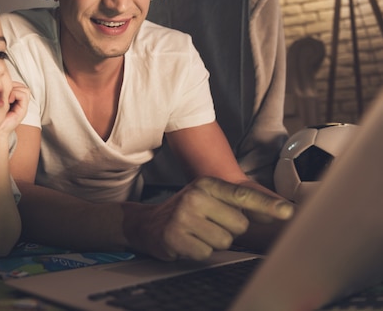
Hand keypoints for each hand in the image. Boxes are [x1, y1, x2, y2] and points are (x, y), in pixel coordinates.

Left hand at [0, 81, 29, 139]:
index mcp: (12, 99)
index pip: (16, 84)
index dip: (9, 83)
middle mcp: (18, 102)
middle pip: (21, 85)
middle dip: (12, 85)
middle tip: (2, 92)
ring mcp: (21, 106)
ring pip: (24, 89)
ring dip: (14, 89)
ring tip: (6, 97)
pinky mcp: (23, 110)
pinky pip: (24, 94)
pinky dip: (16, 94)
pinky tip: (8, 100)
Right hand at [124, 177, 293, 260]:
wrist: (148, 223)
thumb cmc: (187, 211)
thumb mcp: (211, 198)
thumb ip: (242, 205)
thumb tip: (281, 211)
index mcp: (206, 184)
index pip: (242, 195)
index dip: (267, 205)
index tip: (288, 212)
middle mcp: (194, 196)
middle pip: (239, 224)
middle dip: (229, 229)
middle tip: (209, 224)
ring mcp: (183, 216)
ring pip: (224, 241)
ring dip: (214, 242)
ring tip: (197, 233)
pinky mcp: (175, 237)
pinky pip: (207, 253)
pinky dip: (199, 251)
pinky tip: (187, 242)